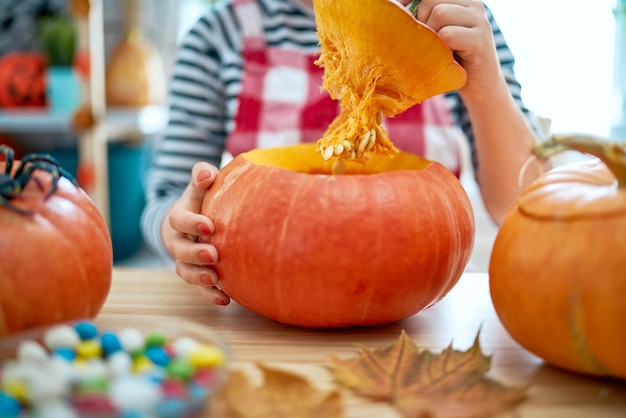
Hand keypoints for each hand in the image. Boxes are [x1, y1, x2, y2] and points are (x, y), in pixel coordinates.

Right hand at [162, 162, 229, 305]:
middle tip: (213, 254)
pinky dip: (210, 295)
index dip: (192, 223)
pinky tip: (225, 299)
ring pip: (185, 272)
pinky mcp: (197, 274)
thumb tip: (206, 173)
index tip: (210, 225)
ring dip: (199, 278)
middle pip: (179, 250)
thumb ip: (202, 174)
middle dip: (194, 254)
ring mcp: (186, 260)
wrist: (195, 220)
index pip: (179, 220)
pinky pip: (199, 288)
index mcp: (179, 216)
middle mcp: (178, 240)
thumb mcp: (201, 184)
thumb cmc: (203, 198)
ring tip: (216, 280)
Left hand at [400, 0, 501, 101]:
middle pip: (431, 0)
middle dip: (419, 20)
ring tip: (435, 52)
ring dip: (429, 36)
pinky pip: (448, 35)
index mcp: (462, 0)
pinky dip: (440, 48)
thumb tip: (393, 8)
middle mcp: (473, 5)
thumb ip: (423, 19)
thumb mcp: (437, 35)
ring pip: (439, 13)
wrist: (481, 87)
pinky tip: (444, 59)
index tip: (396, 10)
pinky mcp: (480, 40)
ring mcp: (479, 21)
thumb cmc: (452, 60)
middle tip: (422, 43)